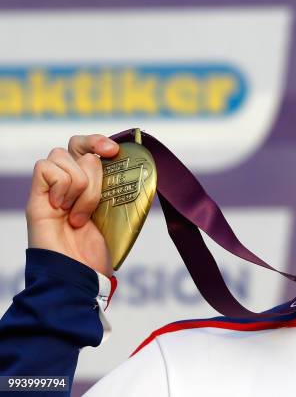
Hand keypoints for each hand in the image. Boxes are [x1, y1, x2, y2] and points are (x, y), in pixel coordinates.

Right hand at [26, 135, 119, 276]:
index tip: (115, 150)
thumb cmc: (98, 252)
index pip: (86, 148)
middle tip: (108, 157)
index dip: (99, 141)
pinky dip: (62, 185)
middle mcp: (67, 184)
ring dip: (82, 182)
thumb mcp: (118, 215)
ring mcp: (51, 191)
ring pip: (63, 156)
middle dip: (93, 145)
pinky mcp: (36, 199)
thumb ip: (120, 190)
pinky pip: (46, 169)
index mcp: (87, 185)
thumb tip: (138, 167)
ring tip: (81, 212)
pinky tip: (64, 209)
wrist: (78, 275)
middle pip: (74, 143)